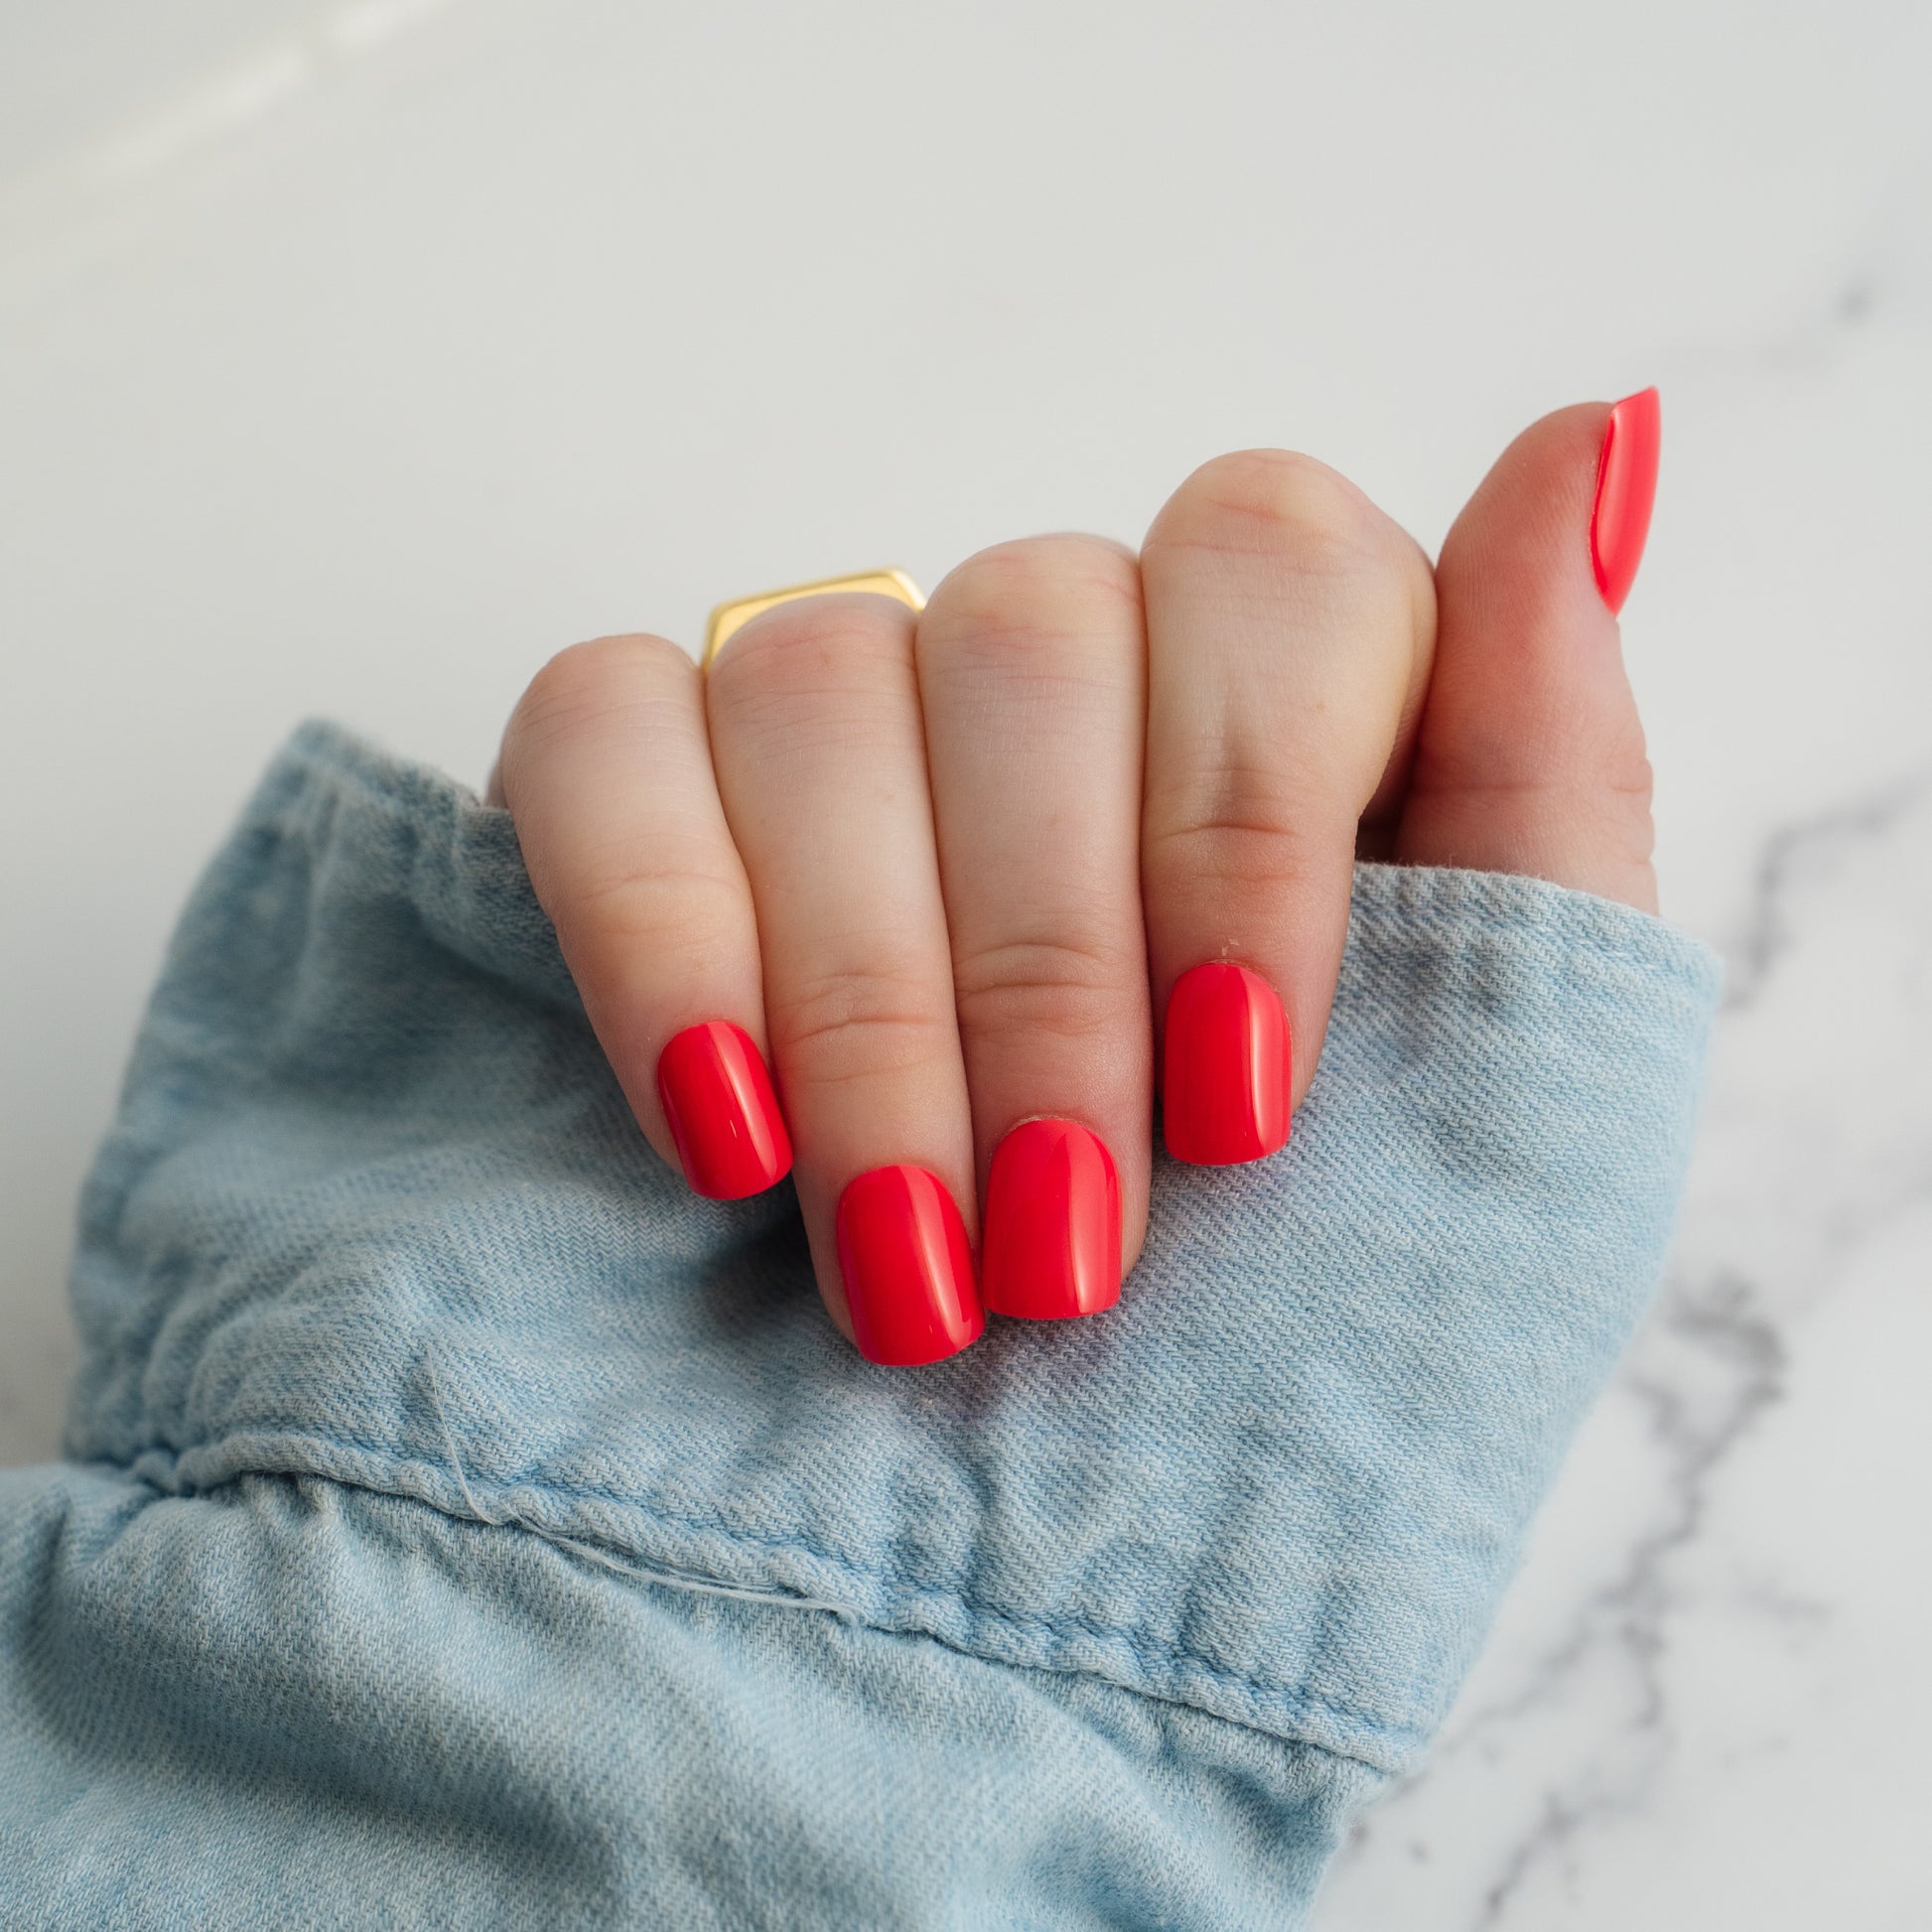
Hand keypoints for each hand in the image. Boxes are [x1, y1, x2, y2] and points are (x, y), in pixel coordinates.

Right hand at [488, 395, 1660, 1363]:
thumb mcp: (1517, 1070)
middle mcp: (1062, 649)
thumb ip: (1549, 756)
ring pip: (820, 683)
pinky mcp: (637, 773)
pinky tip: (721, 1128)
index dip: (1245, 828)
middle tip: (1064, 1255)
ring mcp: (842, 693)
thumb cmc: (1333, 1297)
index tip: (1241, 1107)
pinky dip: (656, 932)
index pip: (1271, 565)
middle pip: (1032, 632)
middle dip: (1045, 976)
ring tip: (907, 1265)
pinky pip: (598, 734)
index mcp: (1288, 681)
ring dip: (867, 1008)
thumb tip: (1598, 436)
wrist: (1105, 1532)